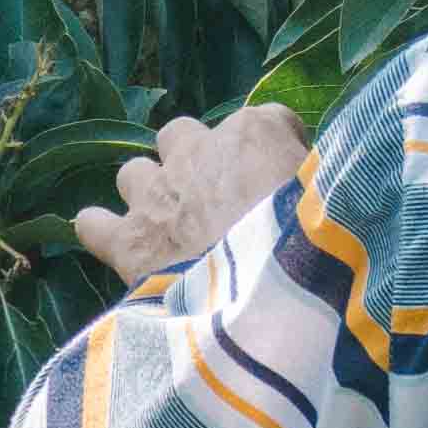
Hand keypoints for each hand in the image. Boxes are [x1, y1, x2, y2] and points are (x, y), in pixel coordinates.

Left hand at [77, 105, 311, 282]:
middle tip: (214, 203)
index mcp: (253, 134)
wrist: (267, 302)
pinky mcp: (126, 241)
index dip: (269, 155)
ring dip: (149, 194)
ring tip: (167, 227)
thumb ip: (316, 181)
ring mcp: (154, 194)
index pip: (264, 124)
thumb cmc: (313, 247)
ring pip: (134, 173)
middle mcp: (196, 151)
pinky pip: (92, 224)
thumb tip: (312, 187)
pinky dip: (102, 231)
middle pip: (180, 135)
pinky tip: (114, 242)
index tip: (280, 186)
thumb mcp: (336, 199)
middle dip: (191, 162)